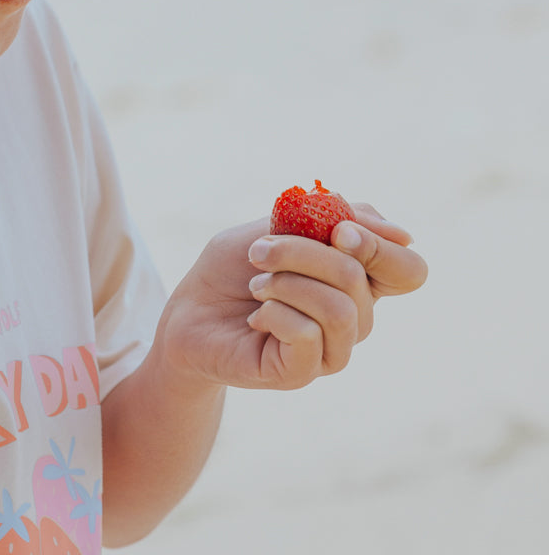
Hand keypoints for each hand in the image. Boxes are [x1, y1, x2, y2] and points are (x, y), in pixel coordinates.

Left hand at [156, 207, 427, 392]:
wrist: (187, 312)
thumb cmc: (231, 269)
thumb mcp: (276, 227)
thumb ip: (330, 221)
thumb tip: (403, 234)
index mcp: (354, 279)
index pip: (409, 269)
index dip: (380, 246)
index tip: (337, 230)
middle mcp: (354, 317)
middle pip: (360, 275)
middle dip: (301, 250)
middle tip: (259, 252)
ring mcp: (332, 349)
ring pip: (340, 307)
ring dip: (285, 282)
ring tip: (256, 285)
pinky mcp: (303, 373)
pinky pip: (309, 335)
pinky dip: (274, 312)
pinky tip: (255, 316)